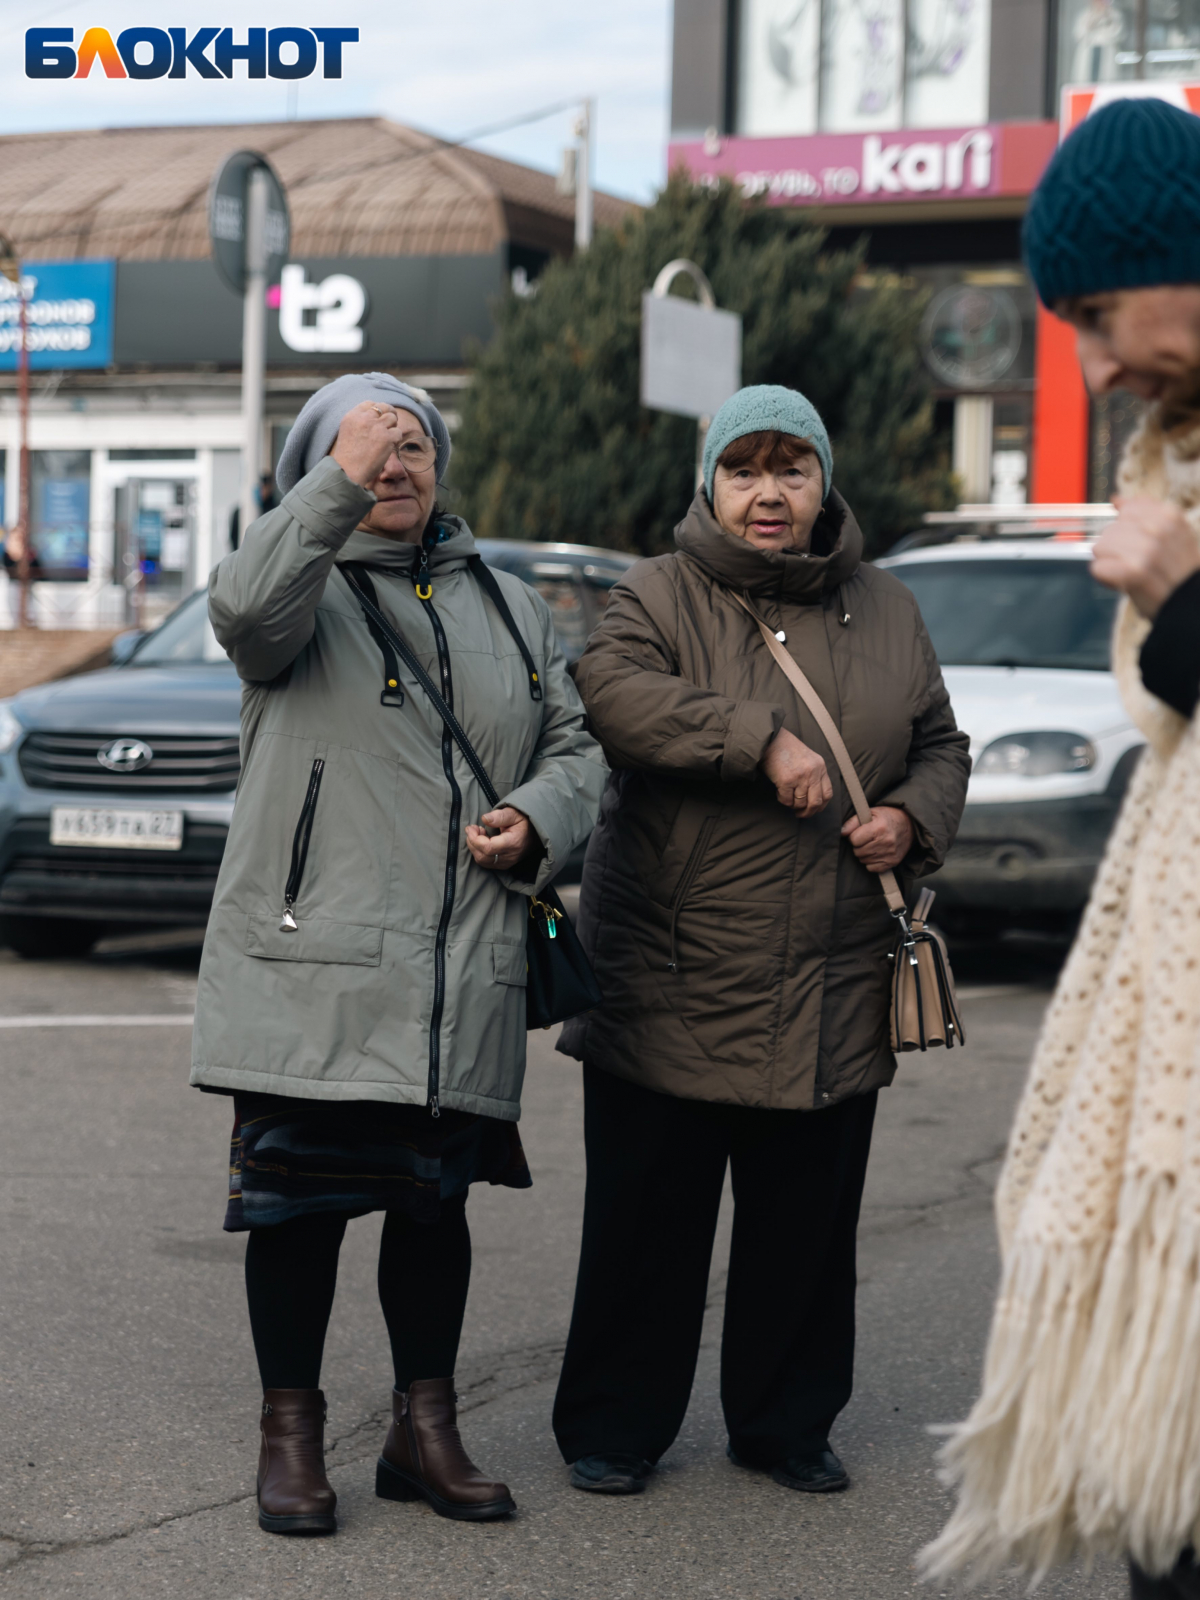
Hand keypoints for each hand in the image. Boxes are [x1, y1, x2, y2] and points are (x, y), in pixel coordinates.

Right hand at [330, 401, 404, 488]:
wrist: (348, 472)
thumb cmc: (347, 457)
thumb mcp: (347, 432)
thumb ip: (359, 422)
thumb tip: (376, 418)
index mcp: (353, 416)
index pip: (370, 404)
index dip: (377, 410)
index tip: (379, 419)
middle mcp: (365, 418)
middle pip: (384, 407)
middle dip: (389, 413)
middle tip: (391, 424)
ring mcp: (377, 427)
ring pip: (393, 418)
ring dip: (393, 427)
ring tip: (388, 438)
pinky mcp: (387, 438)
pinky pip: (398, 432)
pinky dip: (396, 439)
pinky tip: (389, 447)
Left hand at [465, 807, 534, 871]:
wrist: (535, 832)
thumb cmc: (524, 820)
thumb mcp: (513, 813)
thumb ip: (499, 816)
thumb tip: (484, 819)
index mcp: (513, 842)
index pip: (488, 847)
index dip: (475, 839)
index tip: (470, 828)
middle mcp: (510, 856)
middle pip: (482, 856)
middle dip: (472, 842)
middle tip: (472, 828)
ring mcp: (508, 862)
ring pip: (483, 861)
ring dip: (475, 847)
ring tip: (478, 833)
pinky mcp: (505, 864)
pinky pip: (486, 863)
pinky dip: (479, 852)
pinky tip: (482, 841)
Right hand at [760, 727, 831, 817]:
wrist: (771, 740)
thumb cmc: (786, 749)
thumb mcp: (808, 759)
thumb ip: (813, 775)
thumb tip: (812, 797)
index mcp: (820, 767)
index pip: (828, 793)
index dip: (821, 805)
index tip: (814, 809)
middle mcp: (813, 772)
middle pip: (816, 802)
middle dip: (808, 812)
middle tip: (800, 814)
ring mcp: (800, 777)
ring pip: (800, 803)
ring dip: (793, 805)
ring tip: (787, 798)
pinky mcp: (787, 781)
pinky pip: (787, 800)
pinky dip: (783, 800)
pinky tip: (779, 792)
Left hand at [841, 806, 913, 872]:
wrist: (909, 825)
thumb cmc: (887, 817)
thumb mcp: (870, 813)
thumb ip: (854, 821)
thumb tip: (841, 832)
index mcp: (879, 828)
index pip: (854, 839)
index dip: (854, 836)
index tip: (860, 832)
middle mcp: (886, 842)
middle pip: (858, 851)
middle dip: (858, 845)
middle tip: (866, 839)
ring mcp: (890, 854)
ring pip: (863, 860)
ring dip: (864, 854)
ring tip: (871, 844)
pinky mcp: (893, 862)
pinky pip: (872, 868)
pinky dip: (871, 862)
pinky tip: (876, 853)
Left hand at [1091, 496, 1199, 618]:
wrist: (1189, 606)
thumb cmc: (1177, 571)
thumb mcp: (1172, 534)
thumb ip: (1144, 513)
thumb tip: (1117, 499)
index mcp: (1170, 516)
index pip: (1126, 509)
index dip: (1126, 529)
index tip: (1140, 544)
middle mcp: (1159, 530)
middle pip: (1110, 529)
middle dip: (1115, 549)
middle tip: (1136, 564)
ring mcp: (1146, 551)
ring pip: (1099, 547)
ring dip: (1109, 563)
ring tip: (1130, 574)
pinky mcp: (1133, 572)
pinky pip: (1098, 568)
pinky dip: (1106, 579)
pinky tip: (1123, 584)